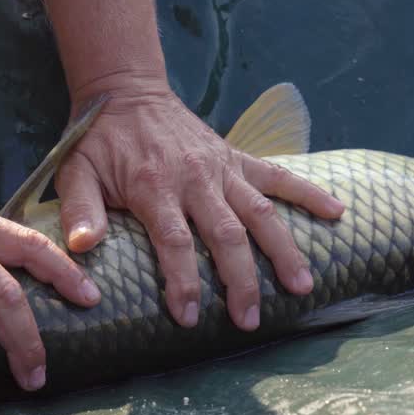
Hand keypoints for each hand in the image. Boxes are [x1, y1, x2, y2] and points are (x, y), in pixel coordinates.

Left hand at [55, 79, 344, 330]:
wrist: (126, 93)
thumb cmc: (99, 142)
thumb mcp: (76, 172)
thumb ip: (79, 210)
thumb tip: (81, 247)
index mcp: (155, 186)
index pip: (175, 242)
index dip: (184, 281)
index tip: (190, 317)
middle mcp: (196, 179)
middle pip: (227, 235)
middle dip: (241, 281)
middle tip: (249, 321)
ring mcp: (222, 169)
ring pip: (261, 213)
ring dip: (283, 250)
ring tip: (302, 288)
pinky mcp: (237, 159)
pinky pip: (279, 176)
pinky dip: (309, 193)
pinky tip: (337, 213)